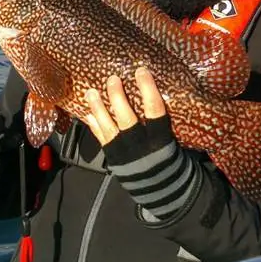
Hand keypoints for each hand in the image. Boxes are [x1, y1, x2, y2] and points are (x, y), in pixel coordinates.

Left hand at [82, 67, 201, 222]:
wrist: (162, 190)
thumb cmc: (170, 159)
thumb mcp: (173, 142)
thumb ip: (161, 122)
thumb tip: (151, 91)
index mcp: (161, 140)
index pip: (155, 110)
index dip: (148, 89)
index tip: (141, 71)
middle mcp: (140, 146)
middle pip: (126, 119)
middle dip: (118, 98)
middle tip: (112, 79)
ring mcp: (123, 153)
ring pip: (108, 128)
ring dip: (98, 109)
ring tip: (91, 92)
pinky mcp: (113, 159)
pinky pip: (100, 138)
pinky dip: (93, 124)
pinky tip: (87, 112)